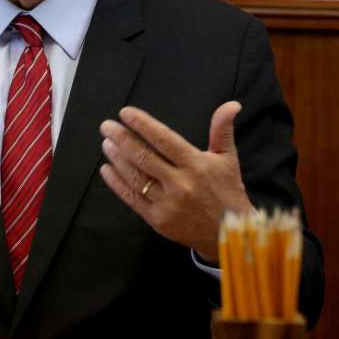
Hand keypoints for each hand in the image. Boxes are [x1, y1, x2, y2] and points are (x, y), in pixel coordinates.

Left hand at [98, 102, 252, 261]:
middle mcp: (181, 183)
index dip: (142, 124)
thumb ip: (222, 129)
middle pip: (144, 156)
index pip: (164, 139)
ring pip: (136, 177)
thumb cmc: (227, 191)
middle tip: (106, 126)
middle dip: (122, 138)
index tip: (125, 113)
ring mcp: (168, 203)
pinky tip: (106, 170)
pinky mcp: (158, 220)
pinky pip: (132, 198)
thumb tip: (232, 104)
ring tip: (107, 144)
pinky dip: (117, 183)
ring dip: (117, 158)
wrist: (229, 234)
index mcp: (196, 165)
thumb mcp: (228, 158)